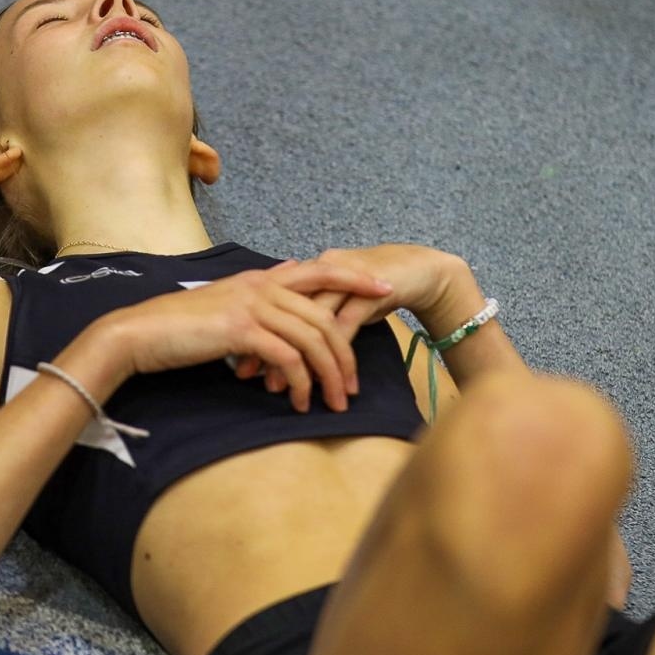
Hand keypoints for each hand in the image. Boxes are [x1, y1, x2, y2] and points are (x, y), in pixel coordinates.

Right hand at [101, 259, 394, 412]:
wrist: (139, 334)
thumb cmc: (179, 326)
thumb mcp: (225, 302)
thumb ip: (259, 292)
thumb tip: (289, 273)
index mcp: (260, 278)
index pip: (320, 269)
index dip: (355, 278)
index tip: (384, 290)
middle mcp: (261, 285)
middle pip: (324, 315)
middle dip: (345, 354)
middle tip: (353, 387)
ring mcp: (251, 305)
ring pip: (311, 339)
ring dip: (328, 376)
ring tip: (334, 403)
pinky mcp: (240, 330)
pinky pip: (287, 357)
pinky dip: (299, 382)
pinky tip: (298, 401)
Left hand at [230, 244, 466, 391]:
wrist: (421, 269)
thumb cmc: (374, 286)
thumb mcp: (336, 298)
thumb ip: (309, 312)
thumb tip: (281, 342)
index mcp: (309, 272)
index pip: (271, 302)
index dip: (252, 328)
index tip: (233, 356)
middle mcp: (322, 272)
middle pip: (285, 310)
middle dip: (263, 344)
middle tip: (246, 374)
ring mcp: (345, 280)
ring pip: (310, 321)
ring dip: (294, 355)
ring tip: (277, 385)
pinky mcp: (369, 292)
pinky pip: (344, 326)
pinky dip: (332, 354)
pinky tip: (323, 377)